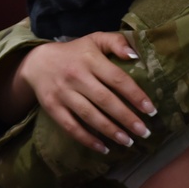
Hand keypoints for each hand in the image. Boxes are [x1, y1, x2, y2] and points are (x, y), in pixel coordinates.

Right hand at [14, 32, 156, 152]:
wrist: (37, 62)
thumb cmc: (75, 52)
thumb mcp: (95, 39)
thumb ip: (117, 42)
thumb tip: (136, 55)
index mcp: (90, 59)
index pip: (117, 78)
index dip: (135, 95)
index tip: (151, 110)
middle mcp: (77, 76)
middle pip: (105, 100)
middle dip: (126, 118)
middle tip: (145, 131)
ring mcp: (63, 93)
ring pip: (89, 116)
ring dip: (110, 131)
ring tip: (129, 141)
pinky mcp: (53, 108)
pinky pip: (71, 127)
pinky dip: (87, 139)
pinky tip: (104, 148)